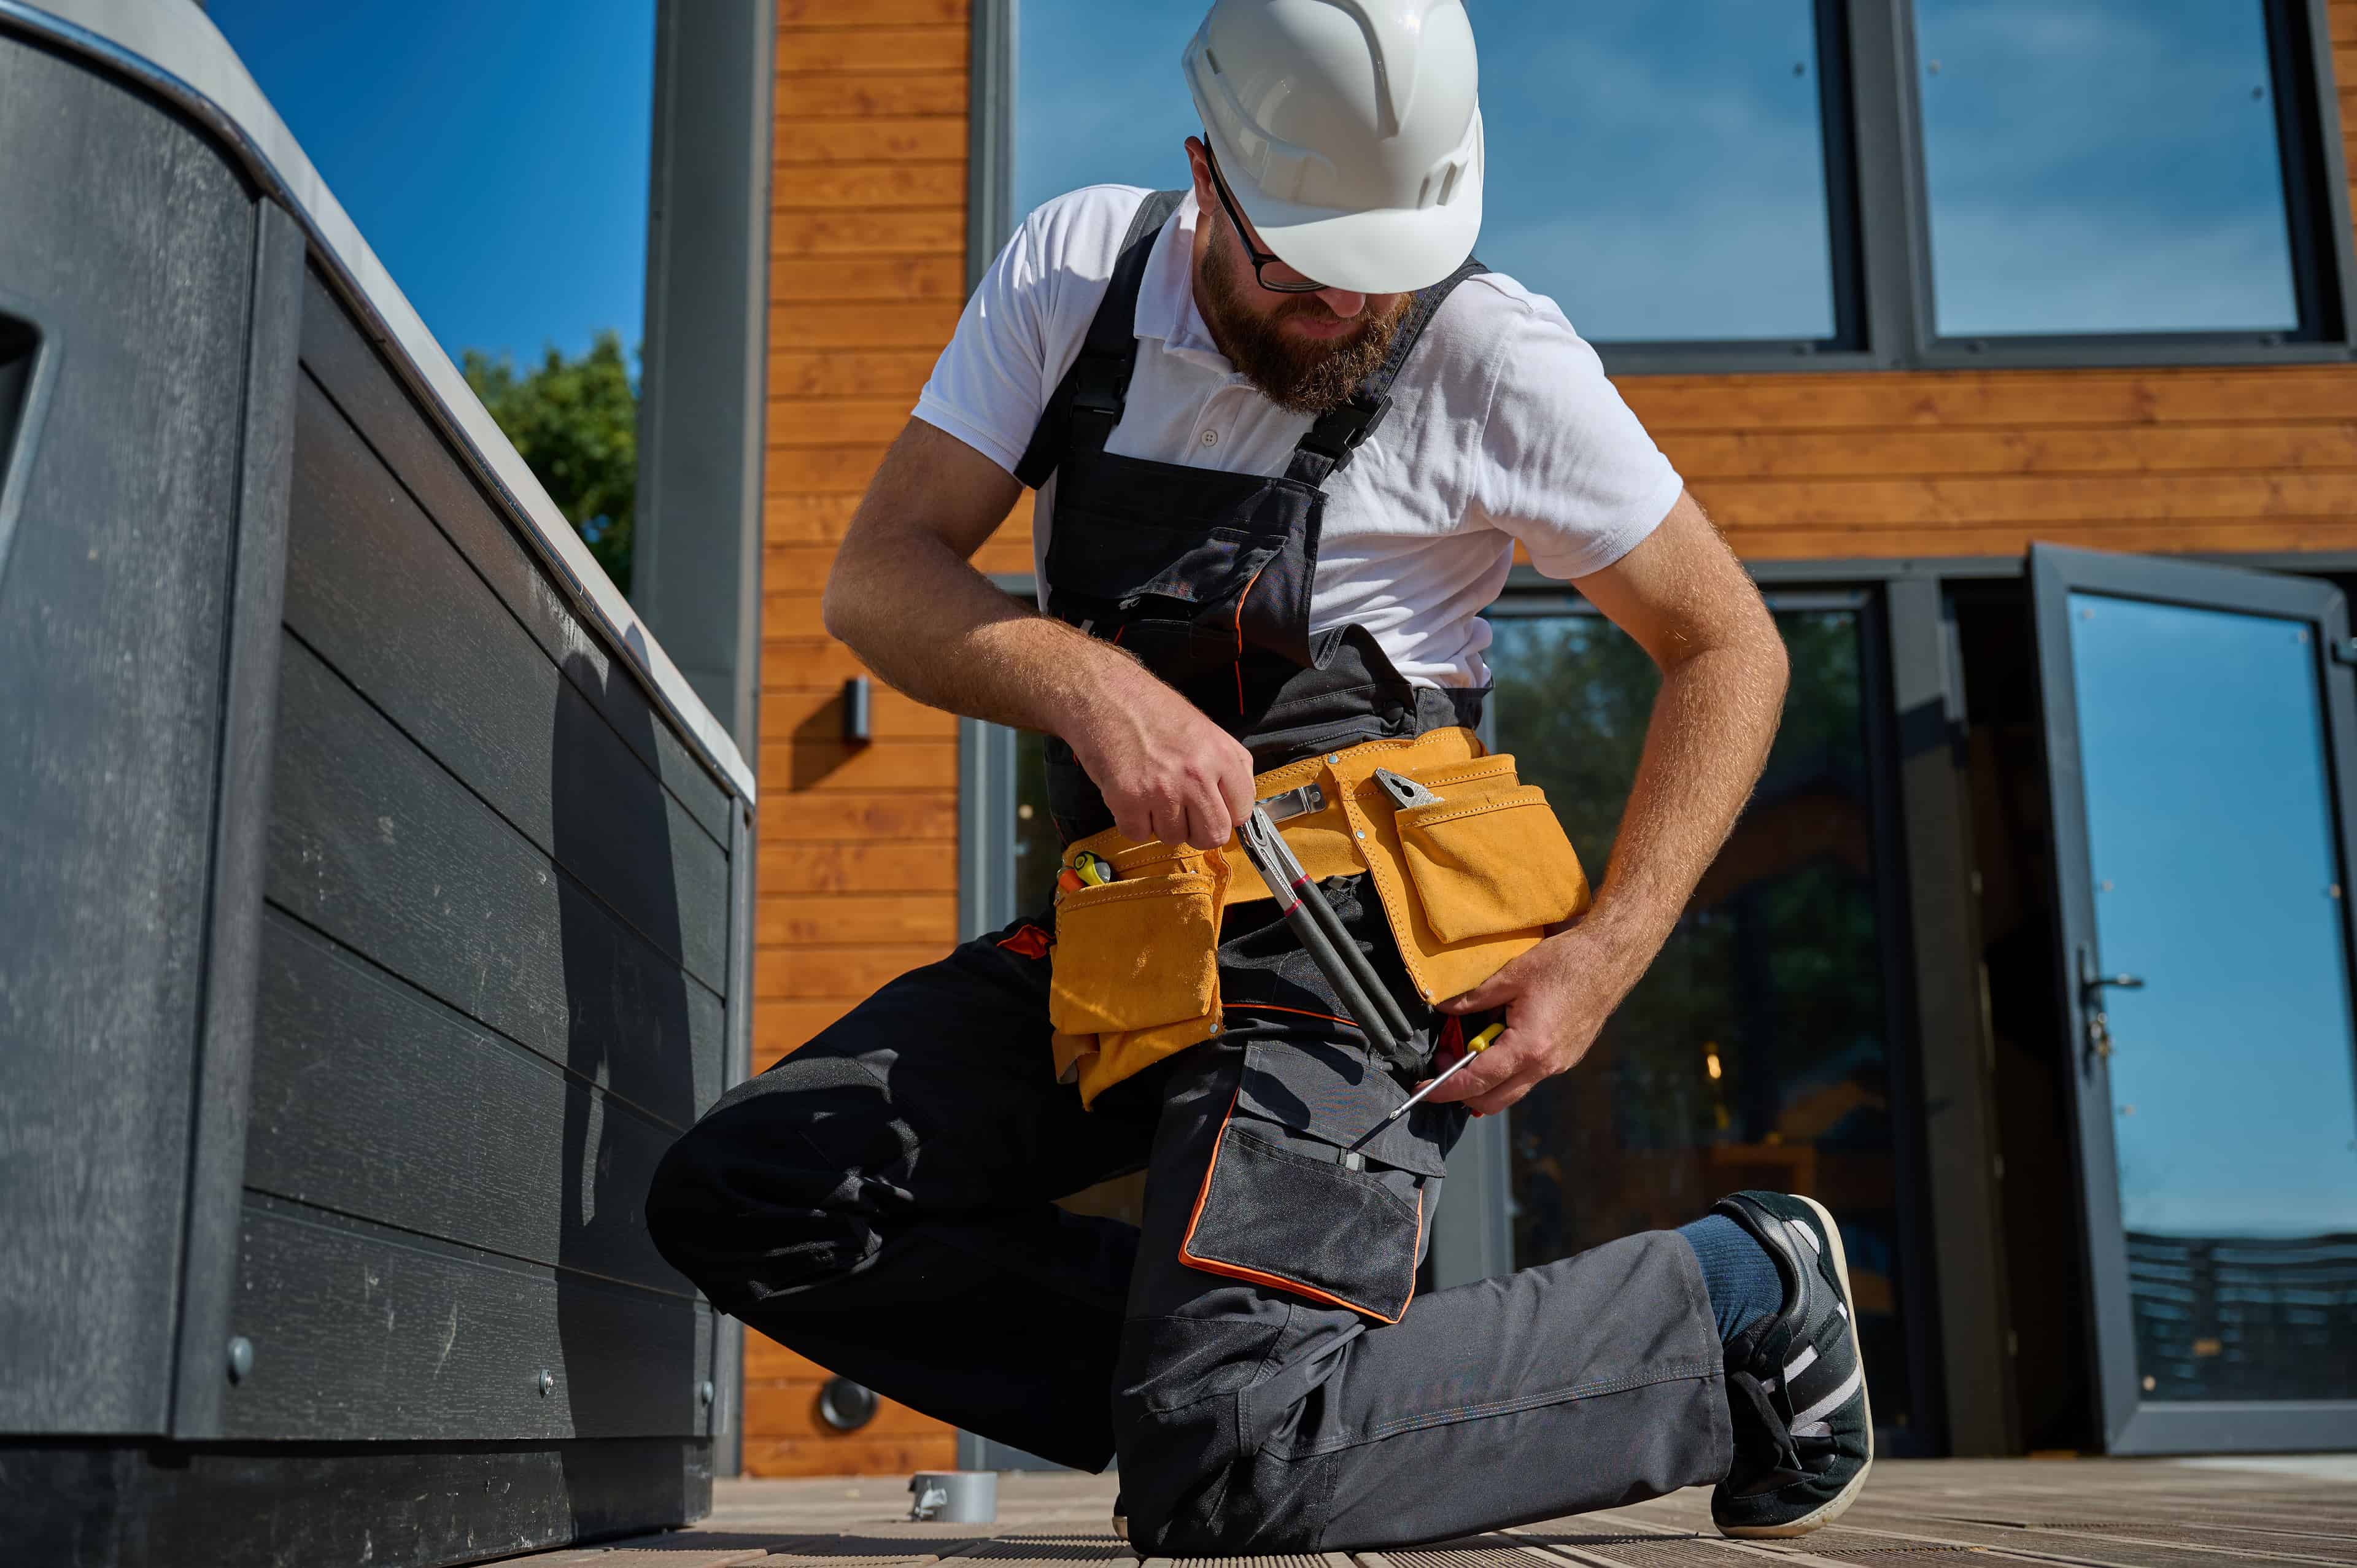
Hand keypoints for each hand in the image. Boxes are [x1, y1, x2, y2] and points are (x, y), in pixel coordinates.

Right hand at [1065, 670, 1255, 848]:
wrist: (1105, 695)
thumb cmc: (1153, 710)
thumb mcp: (1206, 727)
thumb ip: (1232, 763)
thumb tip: (1241, 803)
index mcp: (1220, 755)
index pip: (1241, 812)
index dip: (1226, 814)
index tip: (1212, 807)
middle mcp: (1195, 775)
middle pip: (1213, 836)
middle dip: (1199, 831)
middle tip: (1184, 813)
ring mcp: (1161, 790)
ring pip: (1174, 838)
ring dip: (1162, 823)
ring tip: (1151, 793)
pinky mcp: (1127, 801)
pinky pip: (1139, 834)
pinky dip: (1133, 822)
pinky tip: (1131, 796)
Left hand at [1424, 923, 1642, 1115]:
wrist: (1610, 959)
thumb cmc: (1565, 963)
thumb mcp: (1510, 976)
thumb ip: (1472, 998)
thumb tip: (1443, 1008)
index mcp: (1528, 1048)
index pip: (1477, 1082)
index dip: (1444, 1089)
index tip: (1422, 1090)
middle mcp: (1545, 1066)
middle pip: (1493, 1102)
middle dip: (1462, 1092)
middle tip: (1445, 1063)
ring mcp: (1559, 1065)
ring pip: (1511, 1091)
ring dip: (1485, 1081)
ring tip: (1470, 1047)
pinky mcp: (1567, 1058)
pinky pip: (1529, 1076)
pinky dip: (1507, 1070)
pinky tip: (1499, 1041)